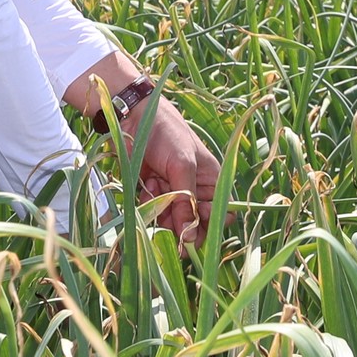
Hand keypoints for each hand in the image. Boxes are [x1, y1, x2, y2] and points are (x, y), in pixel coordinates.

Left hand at [128, 94, 220, 251]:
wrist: (134, 119)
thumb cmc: (167, 134)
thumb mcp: (182, 165)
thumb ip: (186, 201)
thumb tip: (191, 237)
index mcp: (212, 180)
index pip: (222, 213)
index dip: (211, 222)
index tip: (195, 220)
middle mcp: (195, 190)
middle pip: (196, 224)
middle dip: (183, 222)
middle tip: (170, 214)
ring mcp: (174, 193)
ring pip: (173, 222)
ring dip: (163, 210)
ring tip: (156, 185)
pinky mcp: (154, 194)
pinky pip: (154, 213)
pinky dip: (149, 203)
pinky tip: (148, 183)